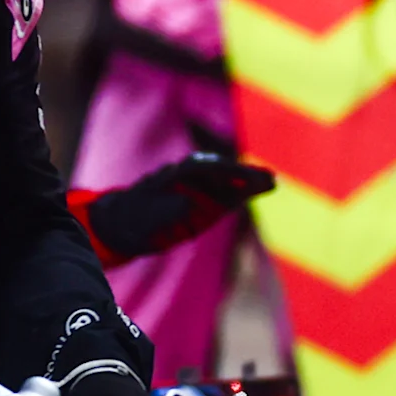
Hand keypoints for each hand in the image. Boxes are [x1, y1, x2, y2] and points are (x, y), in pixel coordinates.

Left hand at [77, 152, 274, 262]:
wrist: (124, 225)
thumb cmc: (132, 219)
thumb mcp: (143, 216)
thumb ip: (163, 210)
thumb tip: (186, 202)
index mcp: (172, 177)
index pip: (202, 170)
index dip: (221, 173)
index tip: (234, 175)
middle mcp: (188, 177)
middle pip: (220, 171)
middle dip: (242, 173)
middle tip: (266, 177)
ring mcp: (198, 188)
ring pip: (227, 181)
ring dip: (249, 180)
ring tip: (272, 182)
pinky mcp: (206, 202)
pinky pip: (229, 194)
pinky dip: (245, 191)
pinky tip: (265, 187)